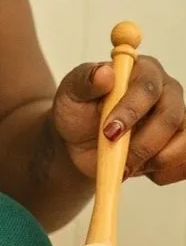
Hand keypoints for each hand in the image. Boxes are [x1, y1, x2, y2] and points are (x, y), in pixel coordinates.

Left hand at [52, 55, 185, 185]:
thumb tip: (104, 73)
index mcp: (143, 71)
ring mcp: (179, 119)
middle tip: (119, 162)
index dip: (131, 111)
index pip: (147, 88)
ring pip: (184, 142)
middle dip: (143, 144)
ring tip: (126, 166)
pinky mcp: (181, 144)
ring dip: (156, 161)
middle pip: (171, 117)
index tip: (110, 132)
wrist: (80, 142)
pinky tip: (140, 170)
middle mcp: (167, 92)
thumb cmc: (78, 112)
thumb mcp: (70, 94)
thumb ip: (85, 81)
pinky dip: (164, 174)